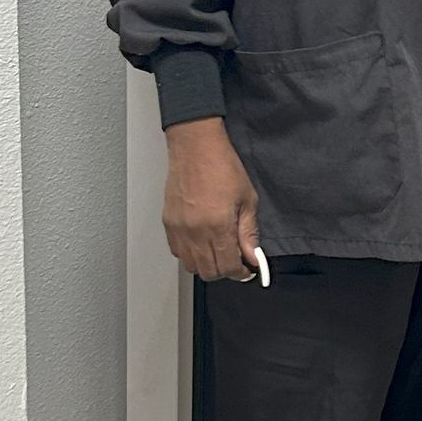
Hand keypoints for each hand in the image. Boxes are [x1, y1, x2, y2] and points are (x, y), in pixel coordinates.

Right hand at [163, 118, 260, 281]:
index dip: (240, 273)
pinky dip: (190, 254)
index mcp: (218, 226)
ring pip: (191, 265)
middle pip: (208, 272)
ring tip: (218, 251)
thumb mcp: (247, 199)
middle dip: (225, 271)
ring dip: (207, 265)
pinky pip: (177, 252)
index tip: (247, 270)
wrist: (196, 147)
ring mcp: (179, 229)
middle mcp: (195, 232)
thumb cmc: (222, 166)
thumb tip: (252, 256)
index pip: (228, 267)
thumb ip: (249, 232)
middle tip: (235, 260)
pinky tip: (201, 242)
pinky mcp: (168, 223)